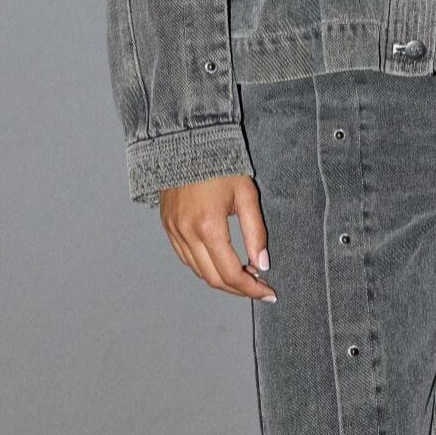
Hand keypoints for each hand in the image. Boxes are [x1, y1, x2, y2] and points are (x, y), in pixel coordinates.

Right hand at [159, 173, 276, 300]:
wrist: (187, 142)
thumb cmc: (220, 165)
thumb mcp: (246, 195)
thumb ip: (256, 232)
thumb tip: (262, 265)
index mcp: (208, 226)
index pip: (230, 273)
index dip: (250, 289)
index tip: (267, 292)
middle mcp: (187, 233)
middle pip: (213, 279)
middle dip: (238, 289)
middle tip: (258, 287)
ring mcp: (173, 231)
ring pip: (198, 271)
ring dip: (220, 279)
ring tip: (242, 275)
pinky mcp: (167, 226)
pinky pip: (185, 258)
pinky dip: (204, 266)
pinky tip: (220, 262)